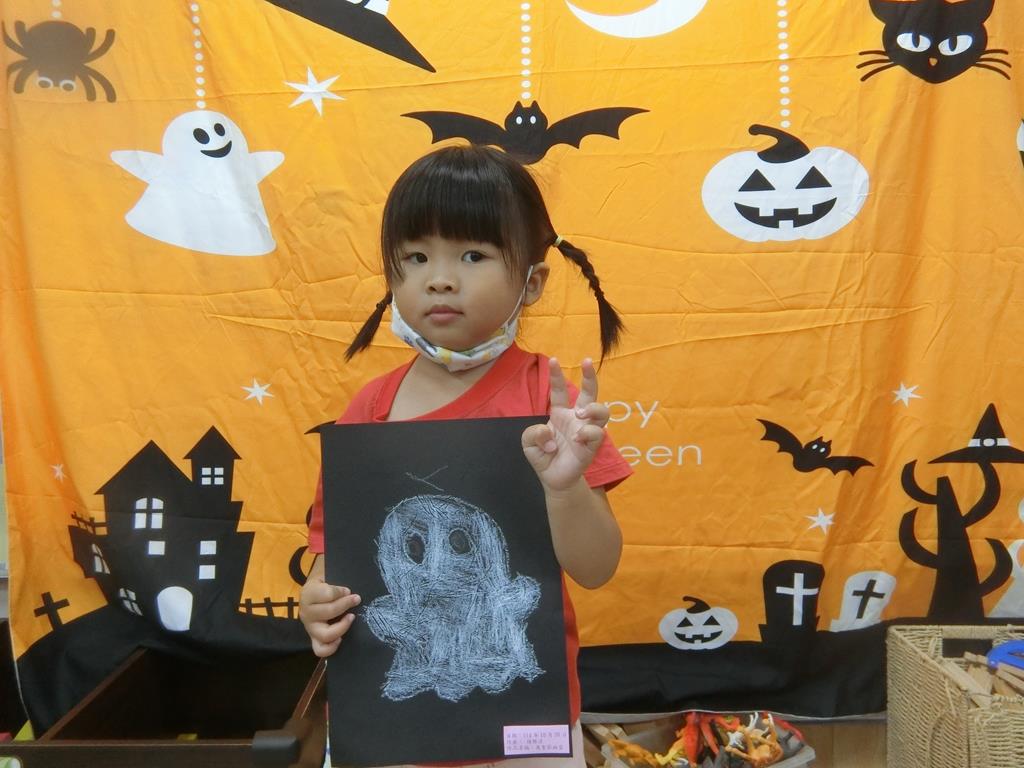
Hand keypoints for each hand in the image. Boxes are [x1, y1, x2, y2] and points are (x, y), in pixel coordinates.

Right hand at [299, 563, 360, 657]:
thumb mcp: (328, 572)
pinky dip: (331, 647)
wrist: (314, 590)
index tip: (348, 590)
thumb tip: (351, 584)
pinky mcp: (314, 638)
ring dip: (342, 627)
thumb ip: (337, 575)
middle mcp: (306, 612)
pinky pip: (320, 650)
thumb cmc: (325, 580)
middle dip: (345, 605)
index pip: (327, 595)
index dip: (341, 592)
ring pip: (325, 634)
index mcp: (308, 593)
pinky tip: (342, 638)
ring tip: (351, 617)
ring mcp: (309, 627)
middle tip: (357, 599)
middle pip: (328, 612)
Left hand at [522, 357, 608, 492]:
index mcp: (561, 413)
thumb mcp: (528, 443)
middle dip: (590, 376)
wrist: (553, 479)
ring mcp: (586, 431)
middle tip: (586, 361)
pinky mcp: (591, 446)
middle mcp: (577, 418)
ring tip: (580, 412)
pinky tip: (576, 438)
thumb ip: (533, 433)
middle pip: (589, 393)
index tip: (553, 360)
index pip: (560, 390)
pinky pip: (597, 434)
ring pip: (602, 411)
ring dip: (593, 407)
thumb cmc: (543, 455)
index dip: (556, 375)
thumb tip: (548, 432)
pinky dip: (586, 433)